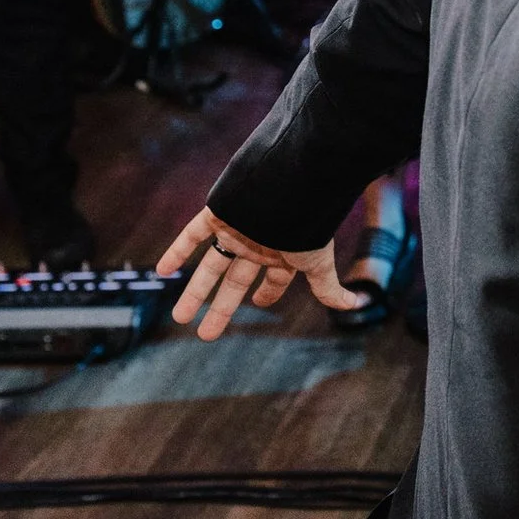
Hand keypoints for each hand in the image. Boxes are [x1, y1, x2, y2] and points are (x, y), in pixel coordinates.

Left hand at [157, 206, 365, 340]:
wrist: (291, 184)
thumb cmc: (307, 224)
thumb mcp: (317, 261)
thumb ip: (328, 287)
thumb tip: (357, 306)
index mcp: (281, 253)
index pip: (272, 280)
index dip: (265, 295)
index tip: (257, 306)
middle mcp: (258, 244)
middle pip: (235, 282)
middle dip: (221, 309)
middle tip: (205, 335)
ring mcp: (236, 230)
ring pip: (211, 264)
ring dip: (194, 291)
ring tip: (180, 317)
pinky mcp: (217, 215)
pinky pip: (192, 233)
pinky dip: (177, 250)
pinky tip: (162, 270)